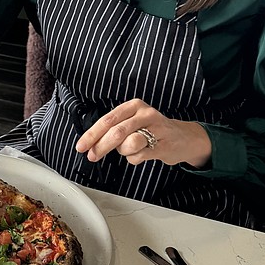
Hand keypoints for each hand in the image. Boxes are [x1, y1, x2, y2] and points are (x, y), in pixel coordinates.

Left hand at [74, 99, 211, 167]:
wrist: (183, 138)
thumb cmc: (151, 130)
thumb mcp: (132, 122)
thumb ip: (113, 129)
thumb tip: (91, 144)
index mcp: (133, 106)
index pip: (107, 120)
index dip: (92, 134)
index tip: (81, 146)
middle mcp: (144, 113)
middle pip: (116, 132)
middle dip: (100, 146)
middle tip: (92, 156)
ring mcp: (156, 129)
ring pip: (127, 145)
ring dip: (123, 151)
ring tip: (131, 148)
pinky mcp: (163, 145)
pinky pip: (138, 156)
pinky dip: (135, 158)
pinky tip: (143, 153)